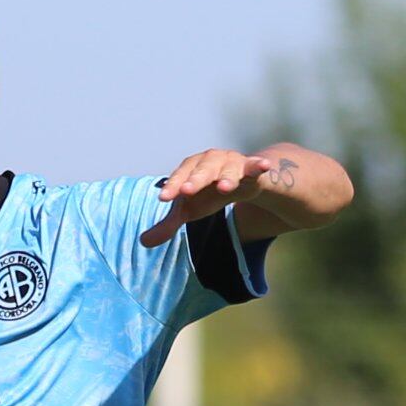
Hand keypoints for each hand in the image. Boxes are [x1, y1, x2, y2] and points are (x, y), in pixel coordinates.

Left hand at [140, 146, 285, 246]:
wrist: (241, 180)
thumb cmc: (208, 192)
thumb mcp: (189, 209)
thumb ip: (169, 224)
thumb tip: (142, 243)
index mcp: (191, 169)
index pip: (179, 177)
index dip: (172, 187)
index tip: (164, 199)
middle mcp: (209, 162)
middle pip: (201, 170)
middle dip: (194, 179)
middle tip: (186, 191)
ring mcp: (231, 163)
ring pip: (228, 169)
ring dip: (226, 177)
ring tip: (224, 187)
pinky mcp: (251, 168)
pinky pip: (255, 166)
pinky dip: (259, 165)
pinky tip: (264, 166)